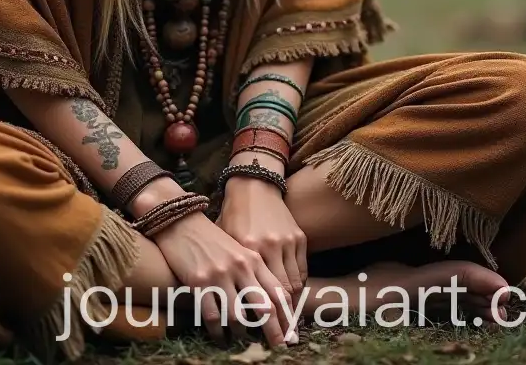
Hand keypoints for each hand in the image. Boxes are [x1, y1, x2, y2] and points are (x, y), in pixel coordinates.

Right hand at [151, 210, 296, 347]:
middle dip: (274, 332)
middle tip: (279, 348)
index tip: (292, 336)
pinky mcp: (199, 283)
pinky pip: (213, 317)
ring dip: (242, 334)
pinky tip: (220, 338)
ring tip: (243, 340)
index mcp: (254, 258)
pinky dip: (218, 333)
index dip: (287, 318)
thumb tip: (271, 304)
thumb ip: (255, 272)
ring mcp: (219, 275)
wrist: (182, 221)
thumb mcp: (239, 250)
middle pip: (265, 308)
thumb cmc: (213, 239)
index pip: (278, 293)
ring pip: (238, 317)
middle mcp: (240, 267)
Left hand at [216, 176, 307, 330]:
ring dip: (291, 306)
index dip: (263, 317)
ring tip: (288, 323)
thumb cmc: (233, 216)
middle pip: (280, 295)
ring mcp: (286, 242)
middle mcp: (269, 247)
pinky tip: (292, 296)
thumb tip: (223, 301)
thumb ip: (228, 269)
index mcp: (247, 251)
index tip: (263, 334)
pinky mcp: (298, 237)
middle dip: (282, 321)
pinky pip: (302, 270)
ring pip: (294, 285)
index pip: (258, 293)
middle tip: (283, 340)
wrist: (253, 185)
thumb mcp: (225, 241)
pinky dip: (298, 285)